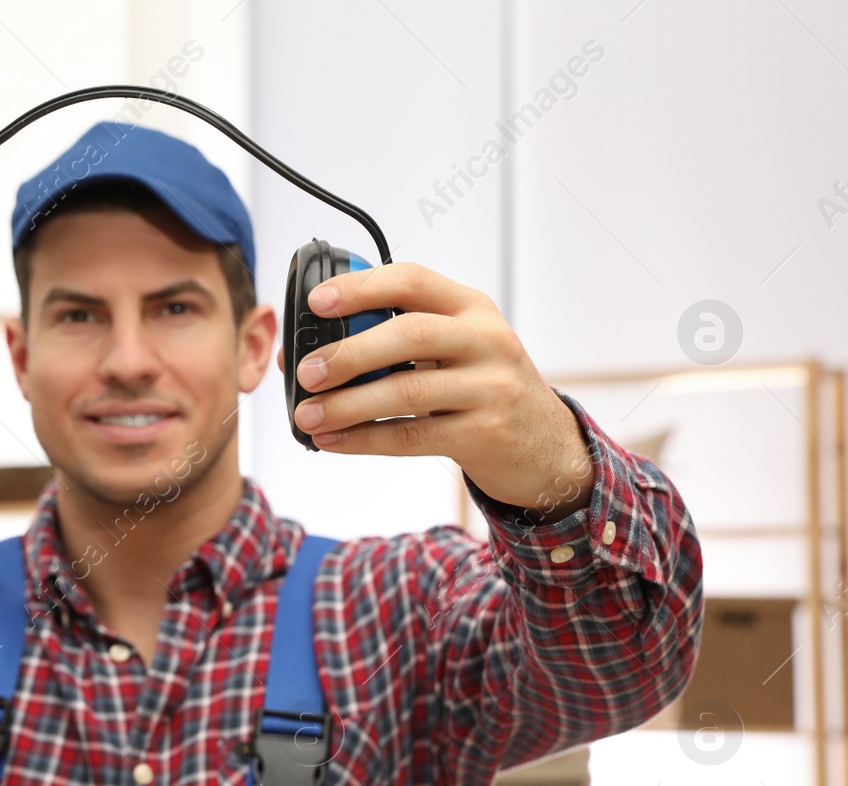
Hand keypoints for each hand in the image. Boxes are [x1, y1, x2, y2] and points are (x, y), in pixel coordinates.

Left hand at [283, 262, 594, 521]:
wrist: (543, 443)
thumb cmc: (480, 388)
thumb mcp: (454, 348)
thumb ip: (393, 341)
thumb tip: (304, 354)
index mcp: (471, 307)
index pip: (413, 281)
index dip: (361, 286)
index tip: (316, 301)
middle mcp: (486, 340)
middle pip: (409, 335)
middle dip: (350, 353)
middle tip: (306, 371)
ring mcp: (490, 387)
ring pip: (407, 392)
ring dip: (347, 405)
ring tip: (307, 415)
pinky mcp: (484, 433)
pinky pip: (412, 436)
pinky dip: (365, 439)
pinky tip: (332, 441)